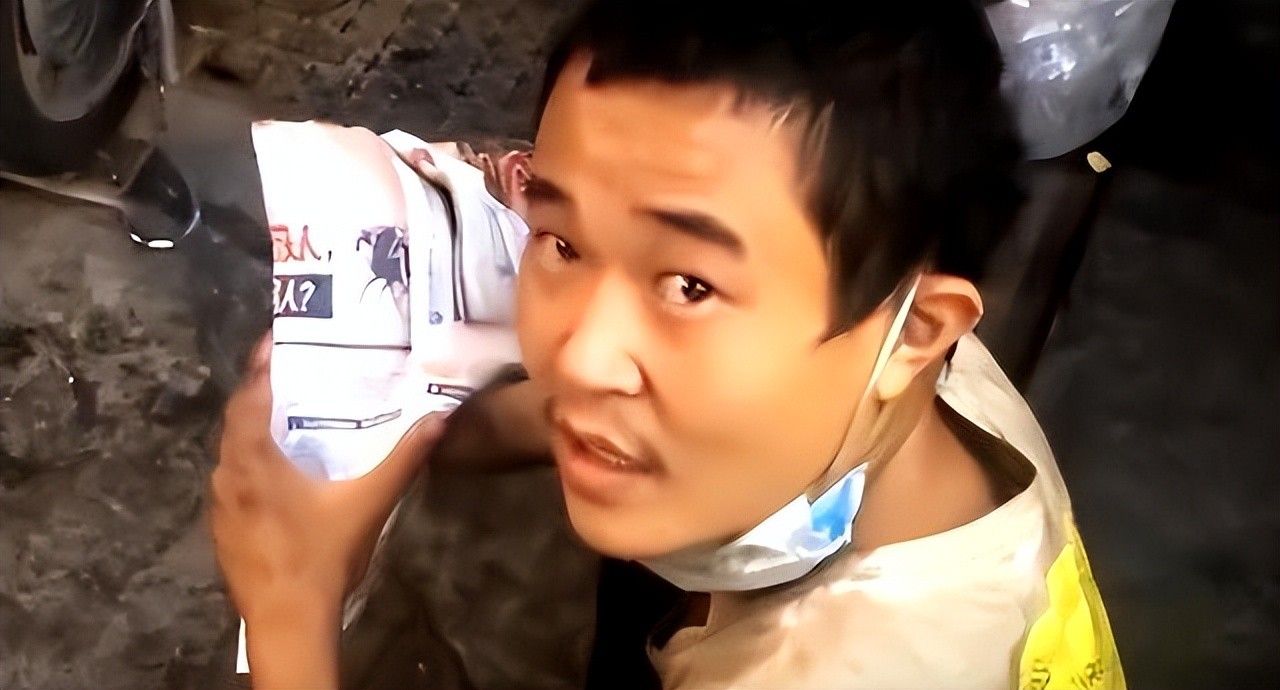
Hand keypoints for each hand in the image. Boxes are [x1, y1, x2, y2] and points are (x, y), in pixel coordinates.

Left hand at [208, 335, 445, 685]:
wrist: (287, 621)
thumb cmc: (323, 556)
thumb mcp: (368, 503)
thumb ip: (403, 459)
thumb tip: (436, 419)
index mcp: (254, 462)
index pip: (249, 399)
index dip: (259, 368)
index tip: (272, 341)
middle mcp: (227, 478)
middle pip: (234, 424)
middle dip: (256, 395)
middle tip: (283, 374)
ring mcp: (219, 508)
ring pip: (229, 455)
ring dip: (249, 432)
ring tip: (280, 418)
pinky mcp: (222, 532)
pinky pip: (230, 483)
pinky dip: (247, 466)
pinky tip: (273, 475)